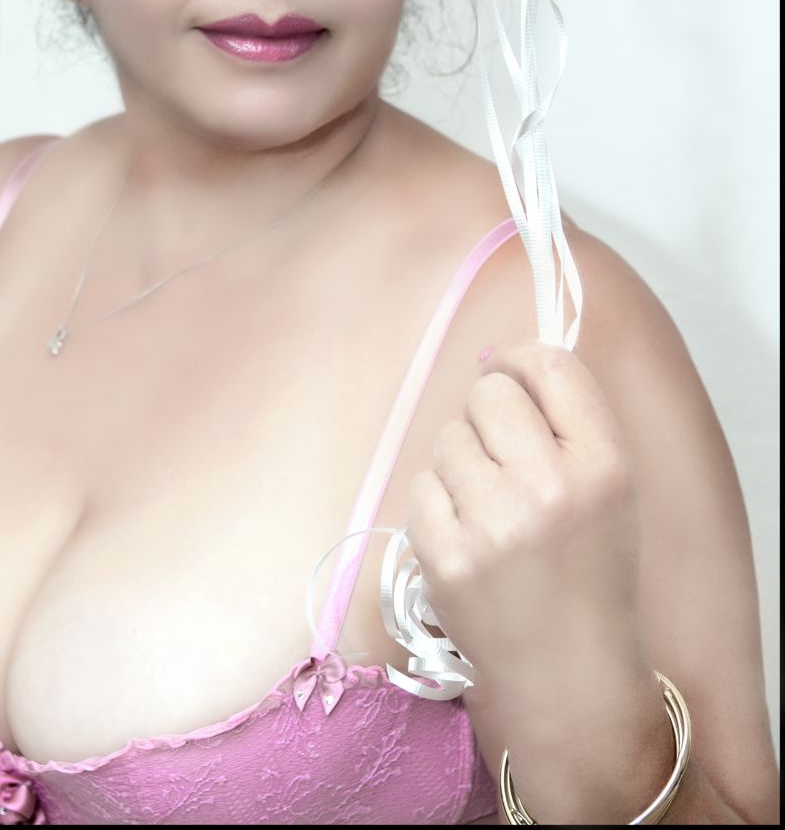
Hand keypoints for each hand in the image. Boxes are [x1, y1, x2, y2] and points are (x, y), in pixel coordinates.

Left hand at [405, 337, 649, 713]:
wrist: (568, 675)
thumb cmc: (588, 571)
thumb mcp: (610, 489)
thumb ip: (566, 421)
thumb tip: (495, 360)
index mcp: (604, 466)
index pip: (552, 367)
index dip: (520, 357)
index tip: (506, 369)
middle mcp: (551, 488)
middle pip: (489, 394)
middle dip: (487, 414)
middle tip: (501, 456)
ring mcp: (493, 523)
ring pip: (448, 438)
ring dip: (461, 464)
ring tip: (489, 509)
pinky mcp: (446, 555)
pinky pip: (421, 485)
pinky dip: (437, 505)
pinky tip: (467, 537)